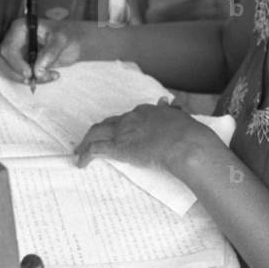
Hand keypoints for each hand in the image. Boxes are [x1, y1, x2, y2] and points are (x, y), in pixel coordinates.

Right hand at [0, 17, 84, 84]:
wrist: (74, 42)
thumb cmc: (68, 35)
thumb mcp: (61, 40)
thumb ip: (50, 53)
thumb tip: (37, 71)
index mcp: (20, 28)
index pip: (8, 48)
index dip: (16, 63)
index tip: (29, 73)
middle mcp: (14, 39)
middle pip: (1, 60)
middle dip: (15, 73)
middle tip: (31, 80)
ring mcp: (16, 52)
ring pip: (7, 70)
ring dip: (24, 79)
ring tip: (48, 77)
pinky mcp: (21, 63)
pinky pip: (18, 75)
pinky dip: (31, 80)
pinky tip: (50, 76)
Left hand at [75, 99, 215, 176]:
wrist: (186, 143)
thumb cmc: (189, 134)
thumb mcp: (181, 118)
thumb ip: (173, 112)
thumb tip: (171, 103)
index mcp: (147, 111)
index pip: (127, 117)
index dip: (120, 125)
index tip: (118, 132)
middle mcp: (132, 118)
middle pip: (108, 123)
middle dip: (98, 131)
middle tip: (91, 140)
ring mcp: (124, 132)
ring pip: (96, 132)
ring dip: (86, 142)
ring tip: (79, 151)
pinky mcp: (119, 147)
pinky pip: (95, 149)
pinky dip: (85, 155)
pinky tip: (81, 163)